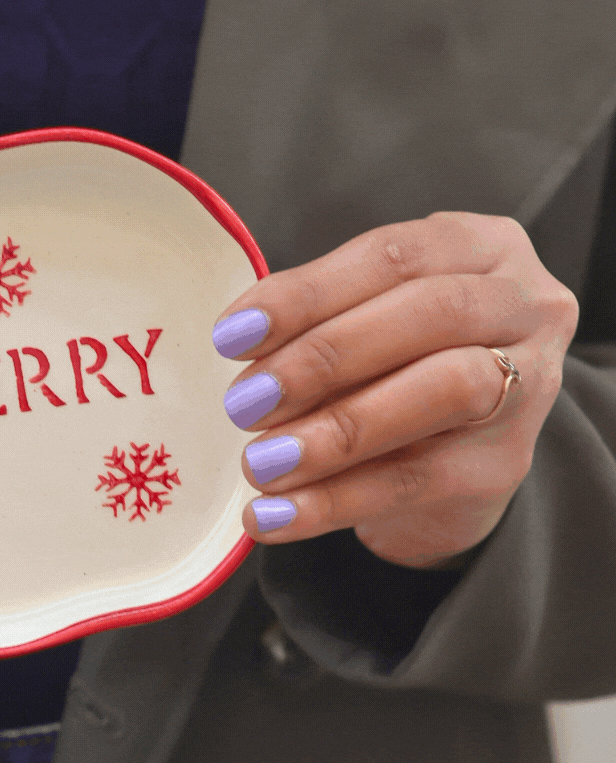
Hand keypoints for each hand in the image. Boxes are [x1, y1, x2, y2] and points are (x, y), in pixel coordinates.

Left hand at [212, 213, 577, 567]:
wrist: (455, 463)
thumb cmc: (400, 367)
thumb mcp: (366, 323)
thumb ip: (319, 321)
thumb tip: (241, 343)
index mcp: (483, 246)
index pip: (395, 255)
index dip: (309, 292)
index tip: (232, 335)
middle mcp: (525, 305)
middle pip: (432, 313)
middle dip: (326, 357)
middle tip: (245, 402)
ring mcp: (530, 385)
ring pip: (443, 391)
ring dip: (337, 431)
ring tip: (259, 464)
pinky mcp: (505, 465)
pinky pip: (417, 479)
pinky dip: (335, 501)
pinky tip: (275, 516)